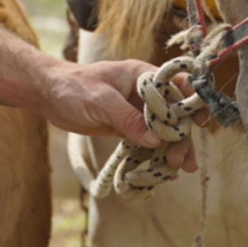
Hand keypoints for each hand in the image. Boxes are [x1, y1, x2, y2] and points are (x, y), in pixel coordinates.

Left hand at [43, 58, 198, 172]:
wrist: (48, 94)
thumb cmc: (72, 87)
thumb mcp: (100, 101)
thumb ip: (128, 119)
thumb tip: (155, 141)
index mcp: (141, 75)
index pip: (176, 86)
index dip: (190, 103)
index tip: (199, 124)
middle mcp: (143, 92)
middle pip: (173, 114)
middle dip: (181, 137)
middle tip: (182, 161)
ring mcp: (136, 111)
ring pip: (162, 131)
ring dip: (172, 149)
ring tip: (178, 171)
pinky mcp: (126, 126)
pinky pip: (147, 141)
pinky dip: (155, 155)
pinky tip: (163, 171)